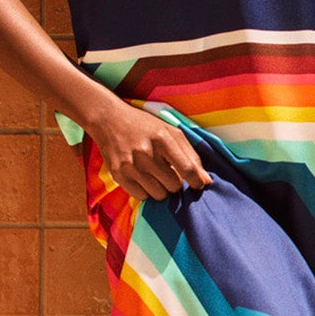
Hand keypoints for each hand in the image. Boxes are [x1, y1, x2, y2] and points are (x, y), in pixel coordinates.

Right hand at [91, 95, 211, 200]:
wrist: (109, 119)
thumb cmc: (144, 126)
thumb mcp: (170, 132)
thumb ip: (191, 155)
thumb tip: (205, 181)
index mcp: (163, 139)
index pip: (187, 169)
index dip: (196, 181)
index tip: (199, 185)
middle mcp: (146, 153)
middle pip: (174, 186)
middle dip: (175, 182)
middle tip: (168, 171)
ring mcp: (131, 165)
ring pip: (159, 194)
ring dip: (160, 188)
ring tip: (153, 173)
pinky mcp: (118, 174)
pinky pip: (141, 197)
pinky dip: (145, 191)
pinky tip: (141, 177)